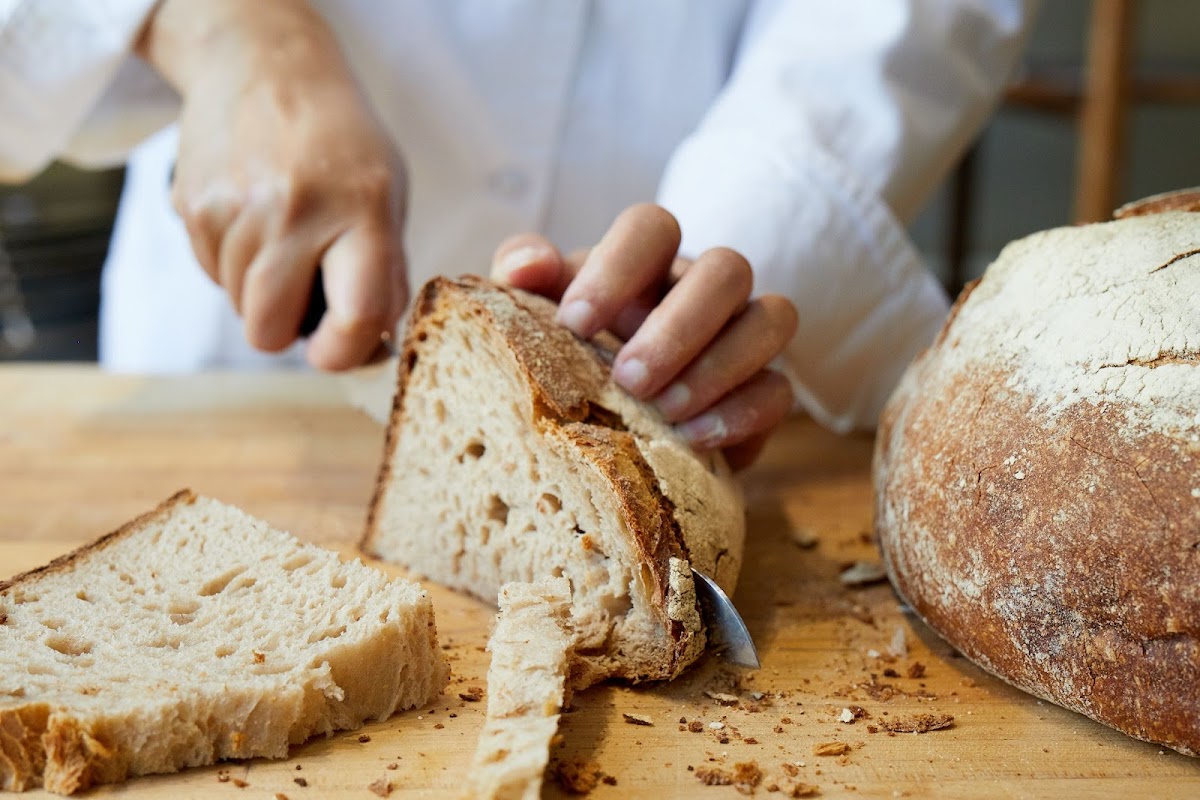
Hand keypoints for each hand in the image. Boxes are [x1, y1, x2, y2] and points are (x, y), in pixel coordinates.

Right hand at [136, 0, 407, 368]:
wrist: (266, 67)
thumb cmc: (342, 146)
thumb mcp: (387, 199)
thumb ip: (384, 276)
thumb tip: (371, 350)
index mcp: (363, 210)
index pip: (357, 315)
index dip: (345, 353)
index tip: (338, 350)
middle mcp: (296, 210)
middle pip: (269, 331)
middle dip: (288, 330)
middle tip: (308, 295)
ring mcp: (236, 208)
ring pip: (239, 307)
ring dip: (261, 291)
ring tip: (284, 236)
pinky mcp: (192, 205)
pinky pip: (212, 275)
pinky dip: (233, 264)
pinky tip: (254, 218)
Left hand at [491, 204, 796, 468]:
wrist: (606, 425)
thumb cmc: (571, 353)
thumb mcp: (536, 312)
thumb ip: (522, 277)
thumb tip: (525, 268)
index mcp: (647, 261)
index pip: (653, 227)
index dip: (618, 268)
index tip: (575, 322)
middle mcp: (702, 288)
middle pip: (726, 270)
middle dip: (678, 327)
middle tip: (628, 379)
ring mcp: (742, 335)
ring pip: (771, 319)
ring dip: (719, 366)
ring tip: (665, 411)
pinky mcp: (763, 392)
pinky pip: (779, 390)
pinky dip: (740, 414)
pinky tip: (692, 439)